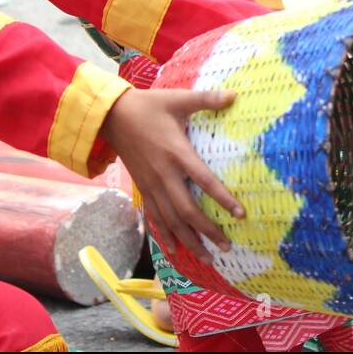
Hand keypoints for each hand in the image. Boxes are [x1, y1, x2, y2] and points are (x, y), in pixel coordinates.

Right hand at [99, 87, 245, 259]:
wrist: (112, 117)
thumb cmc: (149, 106)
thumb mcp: (178, 99)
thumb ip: (207, 99)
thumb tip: (235, 95)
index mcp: (177, 153)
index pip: (204, 181)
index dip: (223, 199)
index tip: (240, 214)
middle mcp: (164, 175)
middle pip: (187, 211)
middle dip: (207, 231)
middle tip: (227, 247)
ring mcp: (152, 185)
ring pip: (171, 221)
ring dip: (189, 240)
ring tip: (207, 257)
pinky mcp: (143, 188)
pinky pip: (155, 217)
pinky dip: (165, 235)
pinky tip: (174, 251)